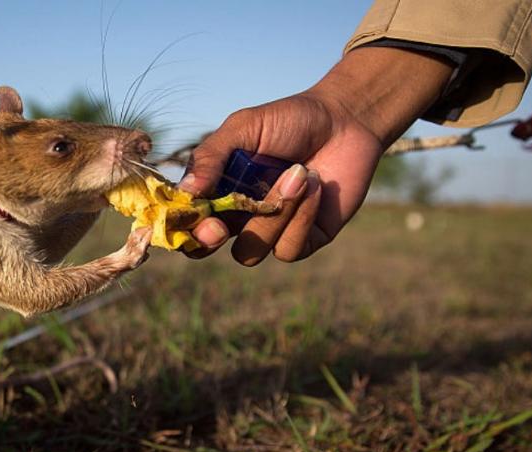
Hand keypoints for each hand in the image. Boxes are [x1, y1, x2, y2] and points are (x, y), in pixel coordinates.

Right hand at [180, 46, 454, 264]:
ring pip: (250, 251)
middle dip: (208, 241)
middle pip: (206, 250)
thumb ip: (211, 157)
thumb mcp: (243, 128)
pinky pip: (288, 249)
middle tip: (219, 226)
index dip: (185, 227)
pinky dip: (301, 216)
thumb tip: (187, 192)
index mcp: (215, 191)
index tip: (198, 216)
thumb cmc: (289, 120)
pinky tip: (316, 185)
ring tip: (299, 173)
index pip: (187, 220)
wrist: (345, 120)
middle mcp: (237, 216)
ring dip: (271, 216)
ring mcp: (270, 231)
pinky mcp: (305, 240)